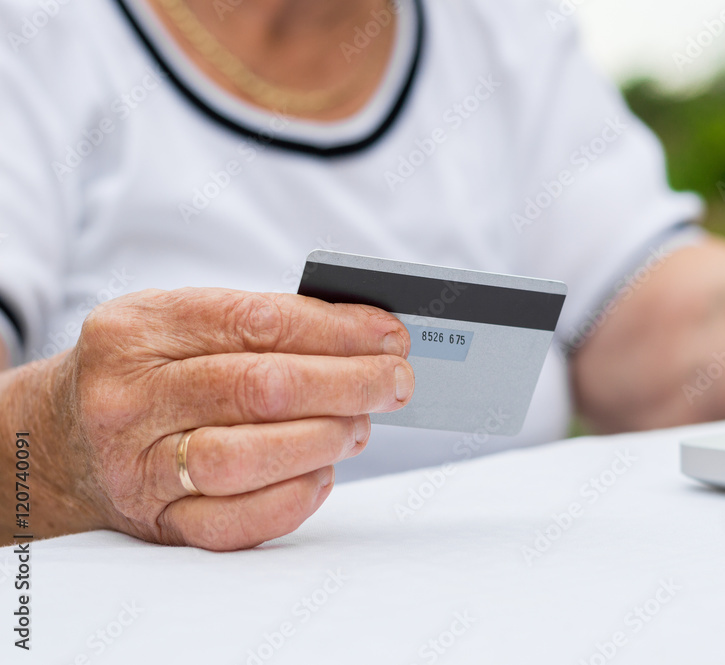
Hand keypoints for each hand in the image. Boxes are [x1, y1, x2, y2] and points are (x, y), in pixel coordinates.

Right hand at [48, 288, 412, 549]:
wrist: (60, 439)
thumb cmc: (146, 372)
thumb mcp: (181, 323)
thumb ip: (262, 324)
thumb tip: (366, 337)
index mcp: (140, 330)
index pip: (256, 323)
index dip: (336, 330)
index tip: (389, 335)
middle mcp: (130, 397)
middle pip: (260, 389)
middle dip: (348, 384)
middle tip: (394, 381)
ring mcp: (136, 466)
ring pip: (245, 457)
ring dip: (324, 440)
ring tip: (359, 426)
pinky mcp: (155, 522)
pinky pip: (234, 523)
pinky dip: (294, 499)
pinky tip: (323, 474)